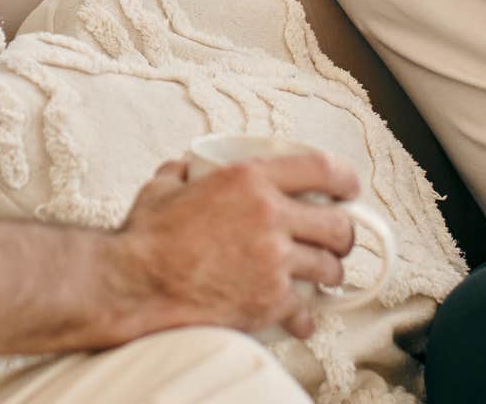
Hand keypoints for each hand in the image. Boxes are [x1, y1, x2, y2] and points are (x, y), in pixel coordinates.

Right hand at [111, 153, 359, 339]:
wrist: (135, 285)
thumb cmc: (145, 238)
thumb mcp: (163, 188)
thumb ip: (183, 172)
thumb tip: (187, 168)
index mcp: (249, 180)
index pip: (320, 168)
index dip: (344, 178)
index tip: (349, 188)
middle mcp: (270, 216)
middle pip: (337, 223)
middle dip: (344, 234)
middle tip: (336, 240)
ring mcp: (274, 260)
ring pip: (329, 267)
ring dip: (328, 273)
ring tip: (319, 277)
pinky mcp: (270, 299)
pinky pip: (305, 308)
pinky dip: (305, 316)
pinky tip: (301, 318)